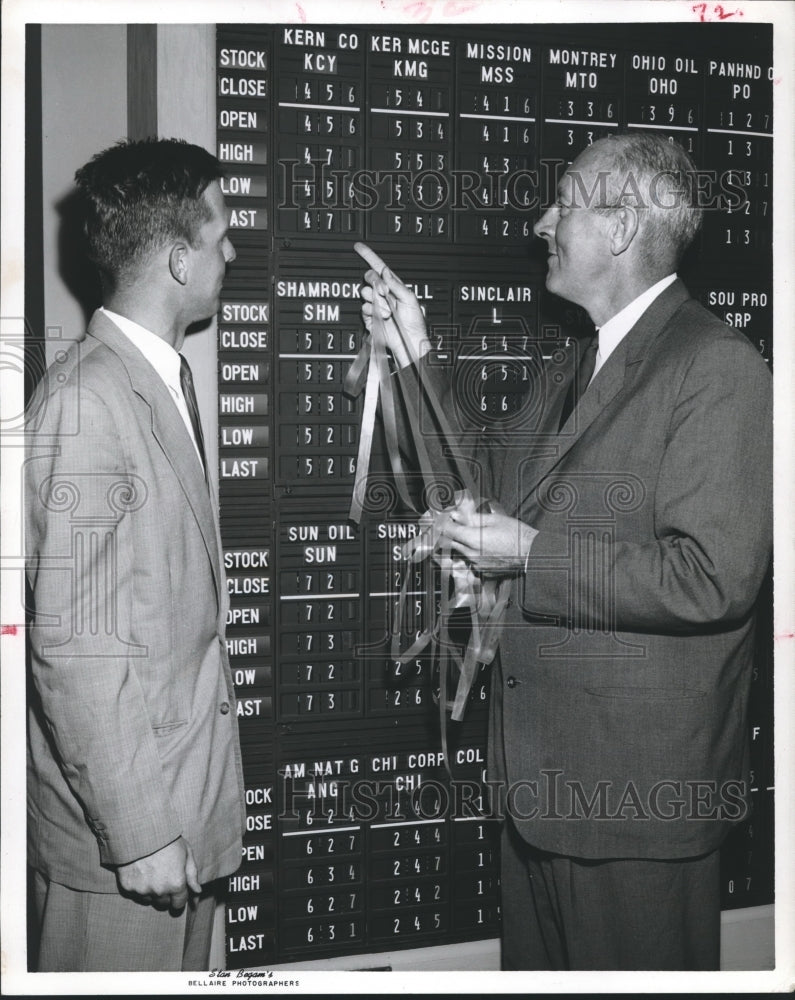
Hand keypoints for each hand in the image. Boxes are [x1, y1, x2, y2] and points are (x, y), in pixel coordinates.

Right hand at [116, 836, 200, 910]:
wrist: (141, 829)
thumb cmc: (167, 839)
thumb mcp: (186, 852)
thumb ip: (192, 874)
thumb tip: (197, 890)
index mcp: (176, 883)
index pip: (179, 904)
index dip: (179, 898)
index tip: (178, 892)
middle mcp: (159, 891)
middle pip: (164, 903)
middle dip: (166, 894)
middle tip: (164, 877)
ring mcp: (142, 890)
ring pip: (149, 899)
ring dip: (151, 891)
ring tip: (152, 872)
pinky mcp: (128, 887)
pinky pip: (135, 893)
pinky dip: (138, 886)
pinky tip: (140, 870)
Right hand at [354, 242, 429, 366]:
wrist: (408, 340)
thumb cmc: (413, 322)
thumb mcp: (410, 299)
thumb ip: (397, 285)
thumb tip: (385, 273)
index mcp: (393, 286)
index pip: (379, 268)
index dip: (369, 256)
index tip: (359, 247)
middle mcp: (383, 294)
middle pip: (369, 277)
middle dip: (375, 283)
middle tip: (384, 292)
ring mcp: (375, 305)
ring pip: (365, 292)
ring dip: (377, 301)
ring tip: (388, 310)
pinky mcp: (369, 316)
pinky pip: (364, 307)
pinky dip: (373, 311)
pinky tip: (382, 315)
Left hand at [438, 502, 537, 576]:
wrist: (532, 554)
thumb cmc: (517, 535)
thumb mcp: (495, 519)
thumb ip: (472, 518)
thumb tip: (456, 515)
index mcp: (473, 539)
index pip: (448, 531)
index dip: (444, 523)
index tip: (445, 518)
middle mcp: (472, 554)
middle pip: (450, 543)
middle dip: (449, 533)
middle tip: (454, 525)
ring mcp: (477, 565)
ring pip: (460, 552)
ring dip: (461, 543)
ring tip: (472, 535)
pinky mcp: (483, 571)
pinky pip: (471, 561)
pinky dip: (472, 553)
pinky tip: (482, 547)